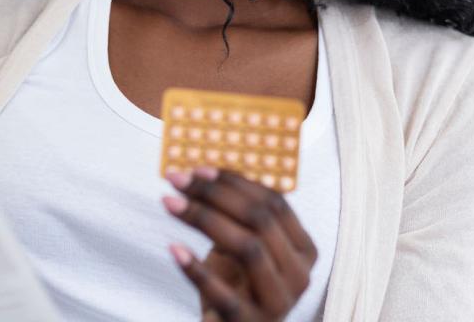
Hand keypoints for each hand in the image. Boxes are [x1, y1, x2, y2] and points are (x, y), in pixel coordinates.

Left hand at [163, 166, 317, 321]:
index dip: (236, 182)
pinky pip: (224, 294)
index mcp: (303, 250)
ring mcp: (278, 303)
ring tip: (170, 203)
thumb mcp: (244, 244)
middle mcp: (299, 275)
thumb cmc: (238, 283)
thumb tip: (201, 173)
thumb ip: (236, 213)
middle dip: (215, 194)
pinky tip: (174, 248)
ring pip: (248, 248)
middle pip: (260, 220)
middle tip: (177, 180)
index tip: (199, 170)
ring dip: (204, 219)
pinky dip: (197, 270)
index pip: (275, 203)